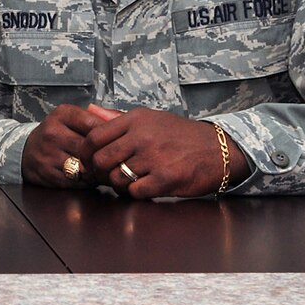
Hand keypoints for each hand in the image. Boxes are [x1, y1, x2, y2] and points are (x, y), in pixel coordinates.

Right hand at [20, 105, 121, 186]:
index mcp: (63, 114)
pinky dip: (87, 181)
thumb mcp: (73, 118)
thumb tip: (124, 119)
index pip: (95, 125)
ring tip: (103, 169)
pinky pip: (76, 180)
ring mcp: (49, 154)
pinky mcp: (48, 173)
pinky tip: (89, 176)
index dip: (110, 137)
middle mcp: (53, 132)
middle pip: (91, 148)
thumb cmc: (58, 133)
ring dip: (97, 171)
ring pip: (85, 166)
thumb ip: (98, 117)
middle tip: (115, 160)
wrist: (26, 150)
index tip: (117, 143)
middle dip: (104, 156)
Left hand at [84, 109, 250, 198]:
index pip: (94, 136)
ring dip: (119, 184)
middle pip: (100, 159)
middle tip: (108, 175)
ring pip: (116, 178)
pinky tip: (144, 187)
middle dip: (100, 171)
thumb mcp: (150, 118)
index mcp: (136, 120)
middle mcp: (142, 136)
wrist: (218, 149)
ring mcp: (154, 157)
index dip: (86, 152)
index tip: (89, 160)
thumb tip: (90, 111)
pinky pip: (135, 191)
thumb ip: (117, 118)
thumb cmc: (181, 135)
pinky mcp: (166, 178)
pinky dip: (136, 193)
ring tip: (129, 181)